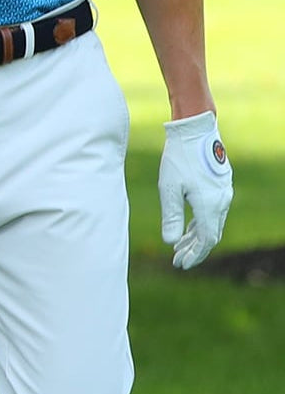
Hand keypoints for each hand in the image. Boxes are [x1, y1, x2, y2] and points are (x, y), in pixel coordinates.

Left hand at [158, 111, 233, 269]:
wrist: (194, 129)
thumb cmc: (178, 158)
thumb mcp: (169, 190)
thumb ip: (171, 217)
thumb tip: (170, 242)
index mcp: (210, 205)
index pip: (206, 240)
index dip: (194, 255)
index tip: (180, 265)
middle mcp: (221, 200)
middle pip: (210, 235)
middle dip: (194, 250)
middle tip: (177, 261)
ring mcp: (223, 192)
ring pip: (212, 224)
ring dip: (196, 238)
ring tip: (179, 248)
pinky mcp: (219, 185)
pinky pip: (213, 212)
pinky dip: (200, 224)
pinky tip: (187, 231)